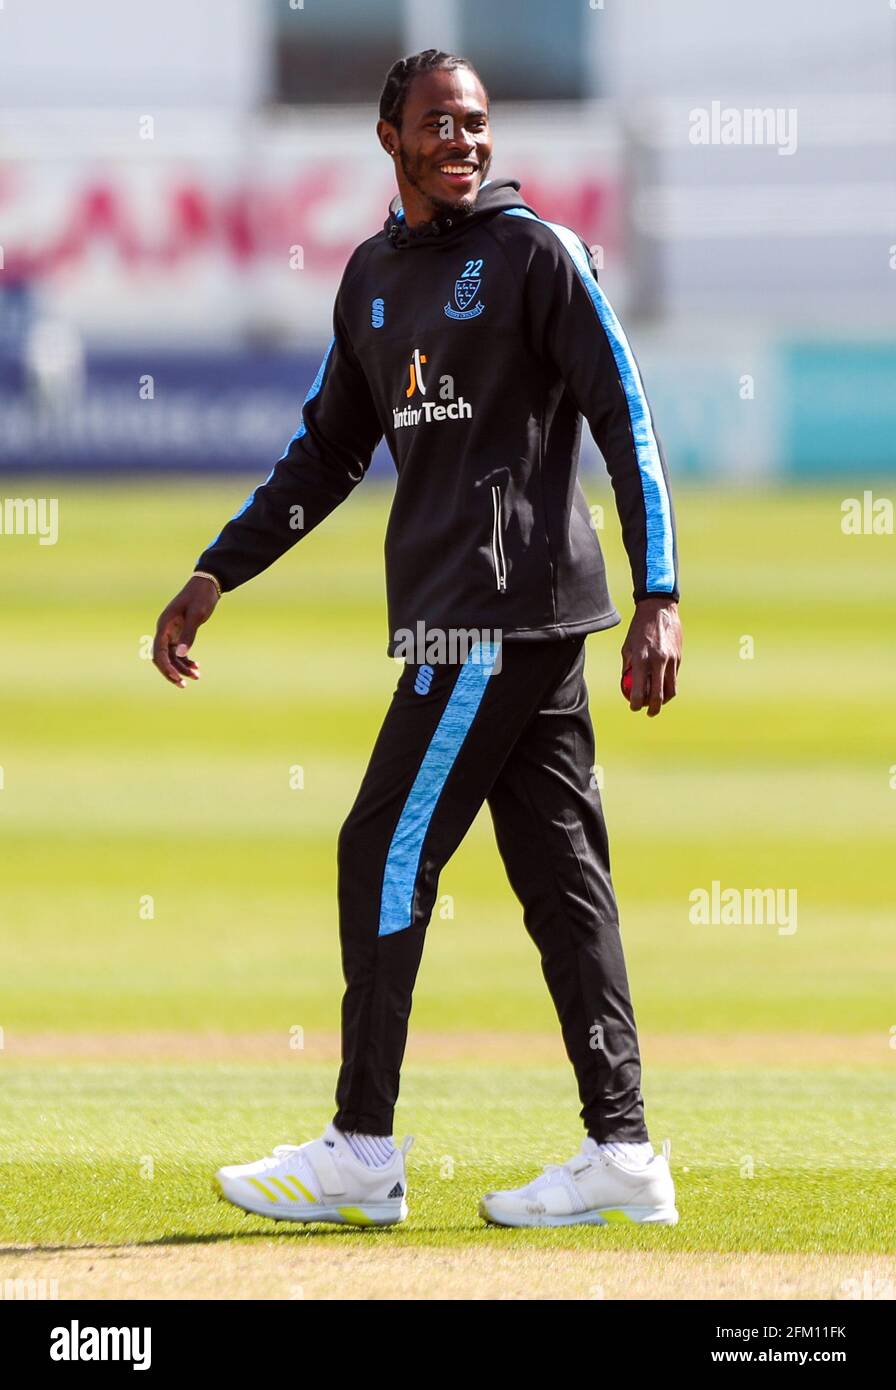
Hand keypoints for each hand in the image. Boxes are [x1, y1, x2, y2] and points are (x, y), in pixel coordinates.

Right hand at [152, 575, 218, 687]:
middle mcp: (165, 630)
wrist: (207, 585)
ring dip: (182, 667)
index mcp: (165, 625)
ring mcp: (171, 632)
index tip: (176, 678)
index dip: (165, 667)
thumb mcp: (197, 615)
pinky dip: (186, 660)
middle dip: (171, 672)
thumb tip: (181, 654)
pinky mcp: (180, 633)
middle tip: (183, 685)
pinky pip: (179, 651)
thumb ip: (189, 634)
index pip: (159, 651)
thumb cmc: (201, 597)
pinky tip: (197, 667)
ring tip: (197, 676)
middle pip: (162, 657)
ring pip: (172, 656)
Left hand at [621, 597, 681, 716]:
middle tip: (648, 712)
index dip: (635, 703)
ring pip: (670, 689)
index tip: (633, 707)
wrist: (659, 609)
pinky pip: (674, 677)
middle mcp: (658, 661)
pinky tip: (662, 686)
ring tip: (657, 702)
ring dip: (664, 699)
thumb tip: (626, 685)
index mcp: (641, 659)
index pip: (639, 690)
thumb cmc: (638, 629)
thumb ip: (628, 667)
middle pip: (658, 695)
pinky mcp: (679, 657)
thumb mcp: (627, 647)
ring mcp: (671, 660)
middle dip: (653, 708)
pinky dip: (668, 684)